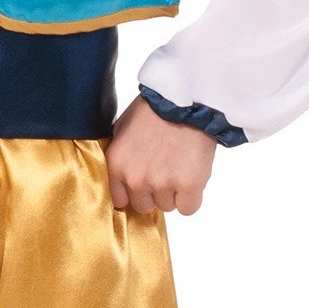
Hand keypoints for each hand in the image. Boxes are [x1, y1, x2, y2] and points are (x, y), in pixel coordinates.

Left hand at [104, 97, 216, 216]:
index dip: (134, 192)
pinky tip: (192, 177)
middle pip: (144, 206)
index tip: (144, 183)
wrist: (186, 98)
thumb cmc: (155, 109)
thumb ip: (120, 156)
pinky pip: (188, 208)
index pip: (120, 200)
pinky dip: (192, 197)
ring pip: (167, 206)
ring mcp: (162, 183)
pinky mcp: (188, 184)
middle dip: (154, 192)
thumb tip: (120, 176)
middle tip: (165, 170)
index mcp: (116, 165)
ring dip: (174, 192)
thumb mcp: (122, 128)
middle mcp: (136, 178)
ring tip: (180, 166)